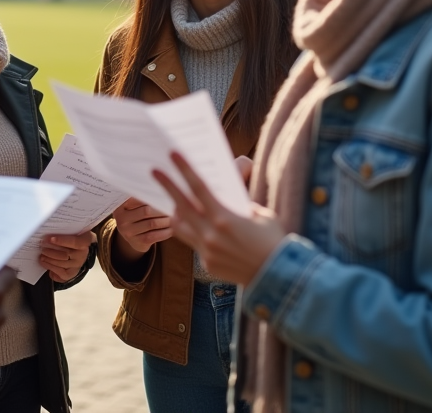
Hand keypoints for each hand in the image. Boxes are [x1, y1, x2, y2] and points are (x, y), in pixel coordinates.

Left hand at [39, 231, 94, 281]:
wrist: (80, 252)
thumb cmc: (73, 239)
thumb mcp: (74, 233)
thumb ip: (65, 231)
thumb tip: (49, 232)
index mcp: (85, 241)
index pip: (74, 242)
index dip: (61, 240)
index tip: (49, 239)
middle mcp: (82, 254)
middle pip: (65, 254)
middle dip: (51, 251)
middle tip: (42, 247)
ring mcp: (77, 265)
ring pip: (61, 264)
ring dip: (49, 260)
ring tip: (41, 256)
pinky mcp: (71, 273)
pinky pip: (60, 273)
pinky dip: (51, 268)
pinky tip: (44, 263)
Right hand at [111, 197, 172, 263]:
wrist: (134, 238)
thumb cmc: (138, 217)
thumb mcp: (135, 207)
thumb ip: (144, 199)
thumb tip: (164, 193)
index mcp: (120, 206)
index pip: (138, 198)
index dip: (153, 197)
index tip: (165, 197)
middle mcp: (121, 219)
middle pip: (147, 211)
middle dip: (162, 209)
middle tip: (173, 207)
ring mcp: (128, 232)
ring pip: (152, 223)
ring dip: (166, 220)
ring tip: (174, 217)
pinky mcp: (137, 242)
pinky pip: (154, 236)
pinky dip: (165, 232)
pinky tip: (172, 229)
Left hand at [153, 152, 285, 285]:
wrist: (277, 277)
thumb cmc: (273, 241)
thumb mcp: (261, 215)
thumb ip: (241, 205)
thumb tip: (227, 198)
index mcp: (225, 218)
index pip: (199, 188)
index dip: (184, 170)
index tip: (172, 155)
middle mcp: (211, 234)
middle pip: (181, 205)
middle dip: (167, 186)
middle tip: (154, 171)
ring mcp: (206, 251)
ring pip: (180, 227)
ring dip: (176, 212)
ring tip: (174, 202)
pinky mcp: (207, 264)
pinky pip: (194, 243)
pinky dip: (196, 232)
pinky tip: (201, 227)